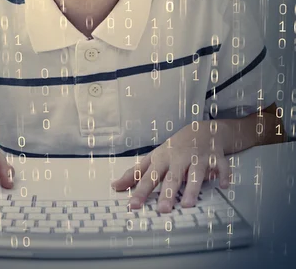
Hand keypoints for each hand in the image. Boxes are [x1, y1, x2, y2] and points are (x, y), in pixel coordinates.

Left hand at [111, 121, 229, 212]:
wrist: (202, 130)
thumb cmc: (175, 148)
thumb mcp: (154, 158)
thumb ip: (135, 173)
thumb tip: (115, 186)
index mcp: (162, 159)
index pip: (149, 177)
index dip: (141, 191)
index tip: (133, 205)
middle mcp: (179, 158)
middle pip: (172, 177)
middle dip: (167, 193)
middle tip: (163, 209)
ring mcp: (198, 157)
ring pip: (195, 173)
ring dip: (192, 187)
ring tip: (187, 204)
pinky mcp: (216, 157)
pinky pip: (221, 166)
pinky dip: (224, 174)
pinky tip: (224, 185)